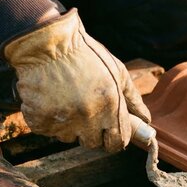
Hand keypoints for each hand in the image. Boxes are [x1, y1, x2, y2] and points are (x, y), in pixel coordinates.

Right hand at [3, 9, 150, 151]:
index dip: (114, 139)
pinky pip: (48, 131)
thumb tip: (147, 121)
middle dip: (92, 132)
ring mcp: (62, 120)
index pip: (118, 142)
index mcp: (111, 106)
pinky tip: (50, 99)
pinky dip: (49, 120)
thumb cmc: (86, 55)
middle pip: (93, 143)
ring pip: (70, 137)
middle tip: (85, 110)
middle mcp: (88, 116)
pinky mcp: (39, 120)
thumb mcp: (117, 71)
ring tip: (66, 99)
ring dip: (70, 125)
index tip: (110, 132)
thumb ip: (133, 99)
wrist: (46, 43)